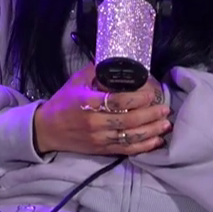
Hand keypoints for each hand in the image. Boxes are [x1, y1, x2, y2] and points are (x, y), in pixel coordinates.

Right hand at [32, 64, 169, 156]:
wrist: (47, 130)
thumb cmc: (63, 103)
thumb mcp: (76, 82)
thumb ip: (96, 71)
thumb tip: (116, 61)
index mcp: (87, 103)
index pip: (117, 101)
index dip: (137, 98)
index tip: (151, 94)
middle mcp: (94, 122)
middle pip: (128, 120)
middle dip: (150, 115)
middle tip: (165, 108)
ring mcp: (99, 138)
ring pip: (131, 136)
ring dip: (151, 131)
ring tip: (165, 124)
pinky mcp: (102, 149)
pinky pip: (127, 150)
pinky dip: (144, 146)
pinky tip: (156, 141)